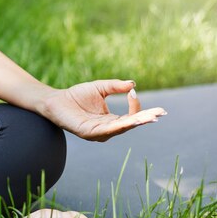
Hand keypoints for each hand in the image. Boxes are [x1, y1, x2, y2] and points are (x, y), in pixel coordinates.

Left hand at [40, 79, 165, 141]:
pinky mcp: (88, 133)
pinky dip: (119, 126)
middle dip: (145, 118)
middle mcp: (107, 129)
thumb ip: (116, 86)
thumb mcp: (100, 87)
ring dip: (135, 122)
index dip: (136, 106)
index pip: (131, 116)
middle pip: (130, 125)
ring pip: (120, 129)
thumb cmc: (76, 95)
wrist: (55, 100)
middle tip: (160, 113)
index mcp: (111, 120)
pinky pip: (106, 130)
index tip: (134, 92)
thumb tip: (133, 84)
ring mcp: (98, 133)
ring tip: (148, 117)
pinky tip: (129, 121)